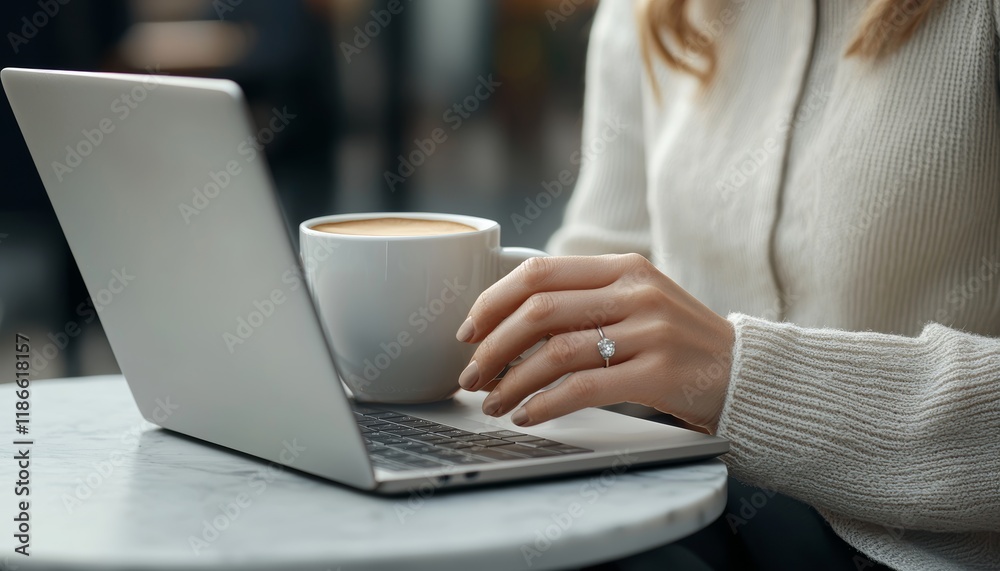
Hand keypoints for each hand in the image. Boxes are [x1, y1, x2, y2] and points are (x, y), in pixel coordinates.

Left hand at [454, 254, 733, 431]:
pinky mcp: (658, 373)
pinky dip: (544, 404)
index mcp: (622, 267)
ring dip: (511, 382)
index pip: (539, 272)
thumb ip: (585, 300)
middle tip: (471, 376)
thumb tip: (507, 323)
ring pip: (555, 352)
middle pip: (539, 311)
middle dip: (492, 347)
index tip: (468, 331)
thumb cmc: (679, 343)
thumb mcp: (638, 302)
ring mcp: (650, 331)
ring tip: (492, 404)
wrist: (745, 374)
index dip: (492, 301)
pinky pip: (584, 389)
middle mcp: (635, 292)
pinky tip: (527, 416)